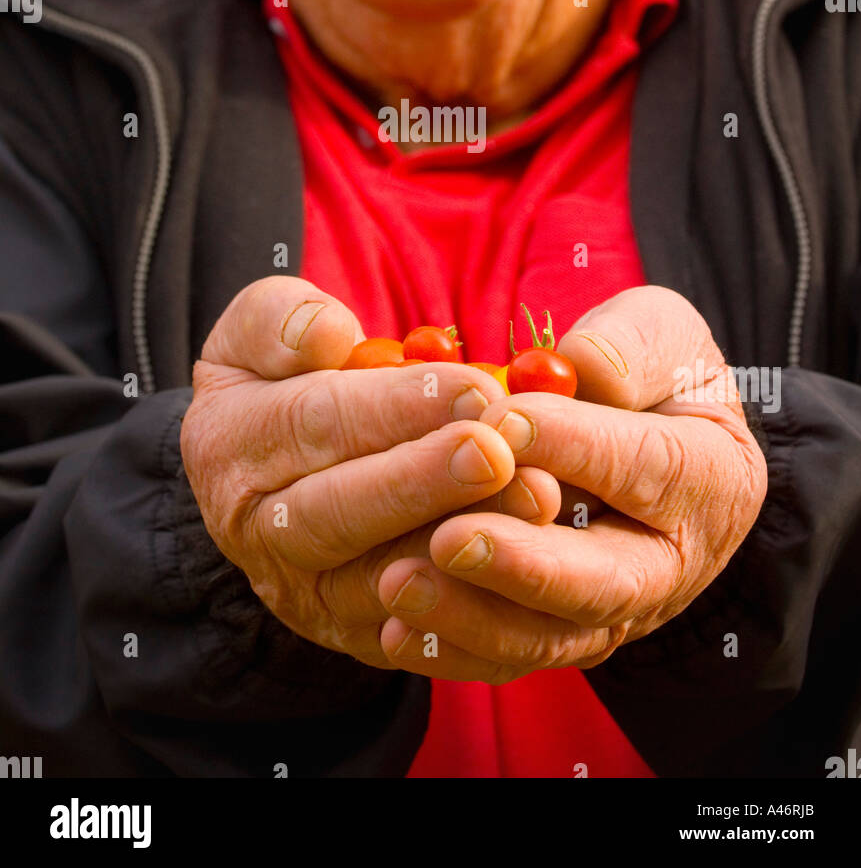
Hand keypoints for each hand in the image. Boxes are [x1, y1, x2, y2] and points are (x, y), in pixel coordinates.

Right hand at [181, 277, 560, 668]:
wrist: (274, 464)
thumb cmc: (287, 372)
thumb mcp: (265, 324)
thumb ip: (283, 318)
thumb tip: (329, 335)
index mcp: (230, 442)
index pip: (314, 423)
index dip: (396, 406)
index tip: (474, 387)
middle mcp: (257, 531)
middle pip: (340, 511)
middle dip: (426, 482)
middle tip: (498, 452)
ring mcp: (304, 593)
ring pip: (380, 581)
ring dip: (461, 546)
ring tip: (534, 499)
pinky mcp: (354, 635)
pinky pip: (413, 637)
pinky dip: (471, 612)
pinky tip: (526, 573)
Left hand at [377, 286, 768, 680]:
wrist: (654, 436)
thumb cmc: (651, 373)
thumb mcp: (660, 333)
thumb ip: (631, 345)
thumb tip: (585, 367)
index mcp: (710, 475)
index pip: (645, 466)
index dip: (572, 445)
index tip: (499, 421)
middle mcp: (672, 562)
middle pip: (603, 581)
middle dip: (522, 564)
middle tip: (449, 539)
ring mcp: (619, 609)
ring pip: (551, 635)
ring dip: (472, 616)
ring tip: (399, 582)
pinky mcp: (566, 634)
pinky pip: (512, 657)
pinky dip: (453, 650)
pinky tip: (395, 631)